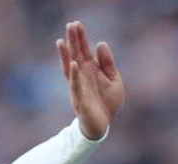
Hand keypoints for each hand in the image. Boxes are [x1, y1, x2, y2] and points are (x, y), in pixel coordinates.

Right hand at [57, 21, 124, 139]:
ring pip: (70, 68)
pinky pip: (75, 86)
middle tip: (69, 25)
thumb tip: (101, 43)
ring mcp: (79, 86)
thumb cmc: (107, 102)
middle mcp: (82, 75)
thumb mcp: (114, 80)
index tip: (76, 23)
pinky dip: (74, 75)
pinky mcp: (79, 99)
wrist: (103, 125)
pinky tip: (73, 64)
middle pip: (75, 54)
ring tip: (62, 41)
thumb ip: (108, 63)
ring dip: (66, 55)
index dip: (80, 37)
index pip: (84, 49)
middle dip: (72, 40)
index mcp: (91, 69)